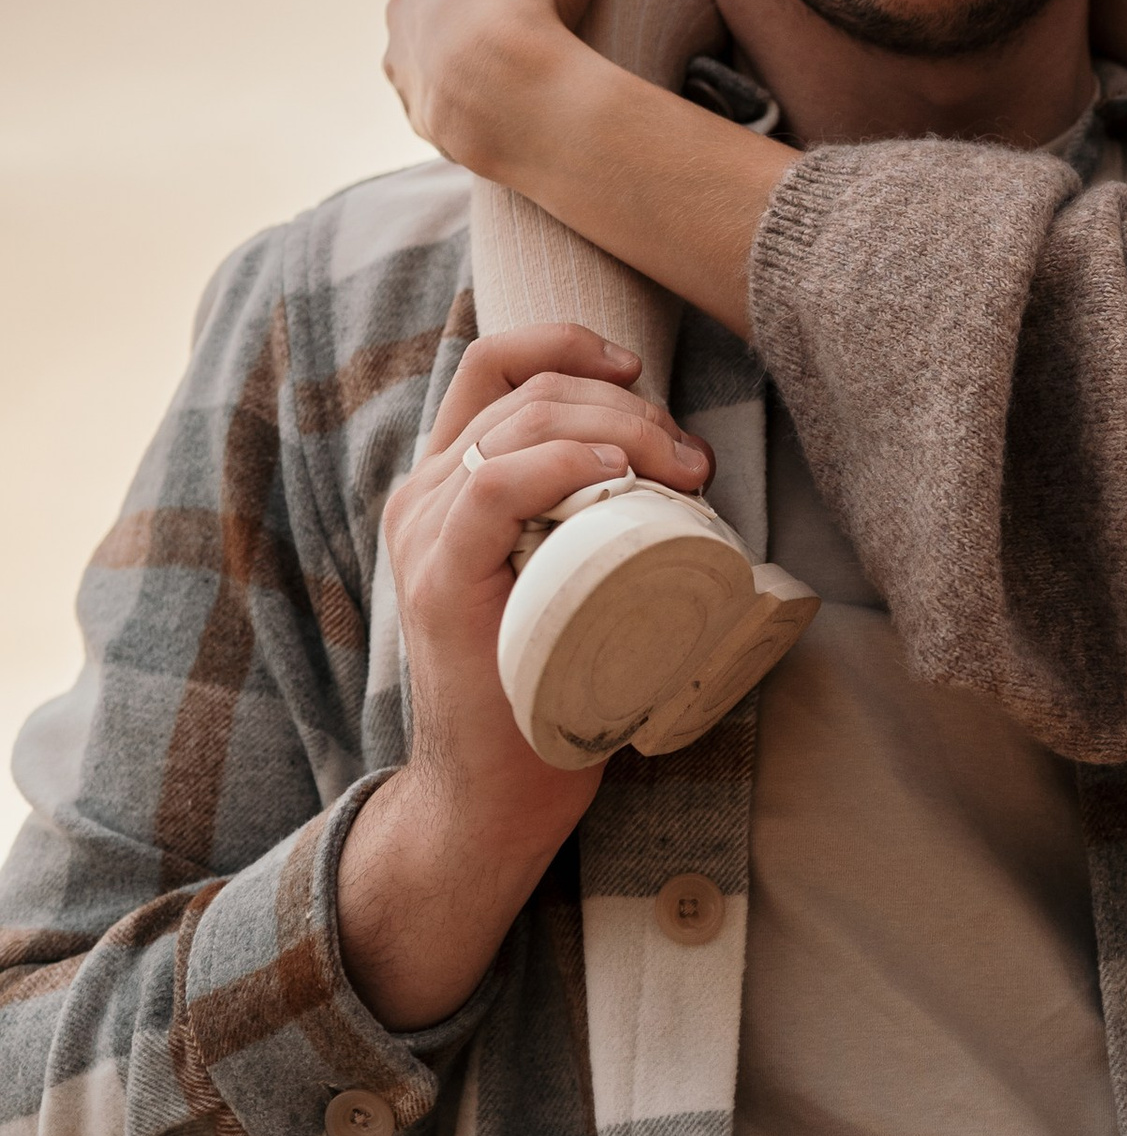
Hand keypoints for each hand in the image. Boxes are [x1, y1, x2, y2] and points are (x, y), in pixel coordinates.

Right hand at [337, 326, 714, 1028]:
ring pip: (519, 427)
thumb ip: (593, 517)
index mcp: (450, 480)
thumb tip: (690, 464)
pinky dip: (557, 465)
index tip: (640, 370)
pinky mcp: (438, 582)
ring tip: (679, 469)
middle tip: (692, 459)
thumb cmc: (551, 681)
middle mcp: (425, 494)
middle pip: (528, 391)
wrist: (498, 792)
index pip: (495, 365)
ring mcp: (426, 535)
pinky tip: (614, 473)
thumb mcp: (570, 571)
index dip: (568, 343)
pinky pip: (489, 489)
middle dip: (626, 403)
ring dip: (617, 429)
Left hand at [385, 0, 626, 178]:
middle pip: (443, 0)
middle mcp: (406, 3)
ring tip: (514, 71)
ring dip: (462, 58)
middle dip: (477, 10)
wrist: (508, 86)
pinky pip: (438, 104)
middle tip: (531, 27)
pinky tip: (499, 106)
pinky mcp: (416, 108)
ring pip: (431, 53)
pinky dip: (464, 105)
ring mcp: (405, 60)